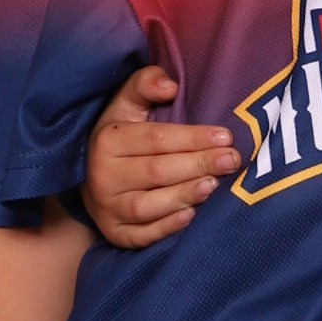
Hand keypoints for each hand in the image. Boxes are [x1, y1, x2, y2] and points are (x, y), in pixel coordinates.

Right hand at [82, 66, 237, 245]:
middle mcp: (103, 176)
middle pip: (156, 172)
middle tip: (231, 161)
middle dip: (198, 165)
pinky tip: (191, 216)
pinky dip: (166, 228)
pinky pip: (141, 235)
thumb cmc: (121, 137)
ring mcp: (107, 208)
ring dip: (183, 196)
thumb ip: (145, 84)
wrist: (90, 177)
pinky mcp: (114, 234)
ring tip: (213, 186)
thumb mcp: (126, 104)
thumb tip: (169, 86)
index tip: (226, 136)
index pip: (156, 139)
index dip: (192, 138)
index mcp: (107, 141)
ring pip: (148, 206)